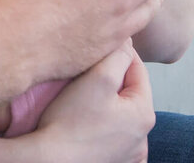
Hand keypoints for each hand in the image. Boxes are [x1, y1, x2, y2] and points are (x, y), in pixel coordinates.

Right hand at [30, 41, 154, 162]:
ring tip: (84, 98)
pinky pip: (114, 139)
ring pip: (120, 117)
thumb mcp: (97, 78)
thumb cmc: (70, 120)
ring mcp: (129, 154)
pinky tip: (90, 126)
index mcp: (144, 113)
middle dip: (112, 80)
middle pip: (129, 94)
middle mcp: (143, 138)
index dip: (118, 52)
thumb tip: (127, 41)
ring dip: (108, 105)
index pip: (137, 69)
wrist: (50, 160)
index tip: (98, 46)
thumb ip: (117, 55)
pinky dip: (105, 129)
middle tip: (86, 72)